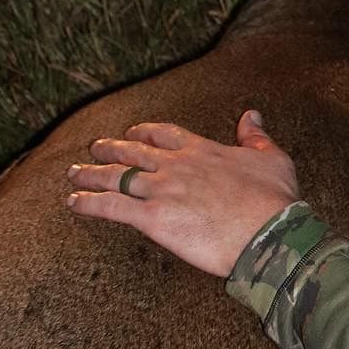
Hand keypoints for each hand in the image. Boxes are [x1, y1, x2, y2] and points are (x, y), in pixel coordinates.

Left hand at [66, 110, 299, 276]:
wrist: (268, 234)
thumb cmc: (275, 200)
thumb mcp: (273, 158)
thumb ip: (256, 136)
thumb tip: (251, 114)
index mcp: (203, 151)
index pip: (166, 134)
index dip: (145, 133)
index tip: (133, 133)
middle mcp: (177, 166)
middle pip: (133, 153)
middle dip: (110, 149)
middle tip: (94, 148)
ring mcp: (162, 191)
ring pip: (117, 178)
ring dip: (92, 174)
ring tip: (74, 173)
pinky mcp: (153, 219)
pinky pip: (112, 208)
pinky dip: (89, 204)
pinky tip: (73, 202)